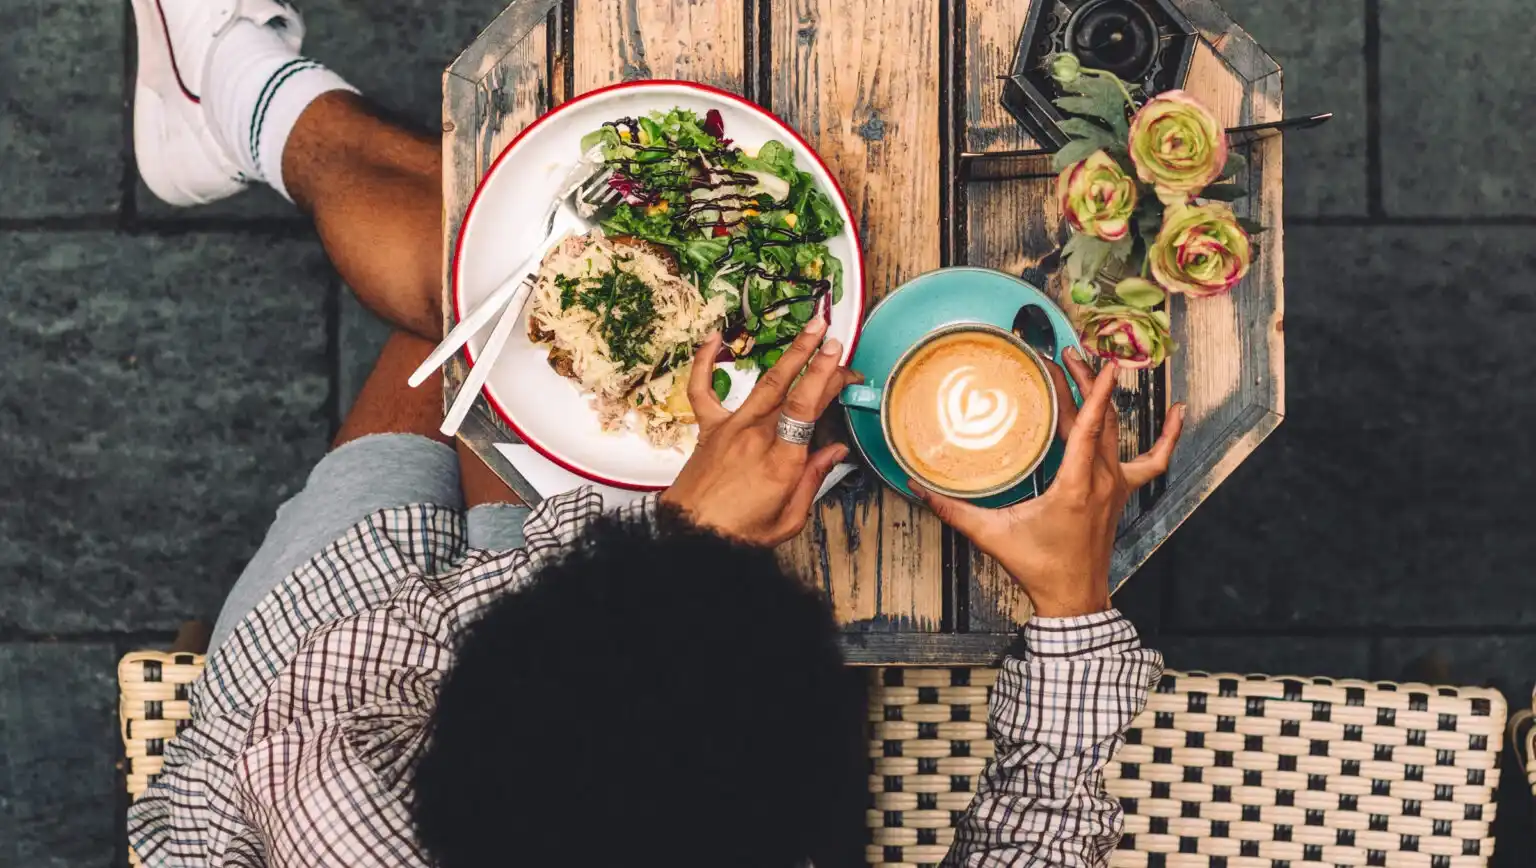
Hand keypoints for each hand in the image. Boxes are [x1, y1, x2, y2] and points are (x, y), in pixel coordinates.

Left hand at [661, 316, 862, 545]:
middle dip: (815, 359)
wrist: (691, 536)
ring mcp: (731, 428)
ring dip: (789, 353)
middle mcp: (756, 437)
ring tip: (808, 329)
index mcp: (781, 461)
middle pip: (792, 389)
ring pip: (764, 382)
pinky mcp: (709, 429)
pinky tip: (713, 338)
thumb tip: (836, 452)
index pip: (810, 409)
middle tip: (832, 337)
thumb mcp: (788, 518)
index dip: (829, 382)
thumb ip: (813, 479)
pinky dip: (703, 361)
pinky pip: (702, 389)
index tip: (845, 366)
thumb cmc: (738, 533)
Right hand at [911, 349, 1184, 617]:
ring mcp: (1117, 486)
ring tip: (1096, 366)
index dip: (1095, 393)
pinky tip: (1179, 412)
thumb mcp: (992, 536)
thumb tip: (918, 487)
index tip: (1101, 362)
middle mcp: (1103, 481)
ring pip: (1118, 430)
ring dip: (1107, 398)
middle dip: (1084, 381)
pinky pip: (1155, 460)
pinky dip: (1171, 435)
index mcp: (1076, 486)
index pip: (1089, 429)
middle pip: (1101, 420)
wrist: (1073, 599)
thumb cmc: (1038, 567)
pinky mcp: (1123, 492)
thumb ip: (954, 510)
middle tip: (1065, 353)